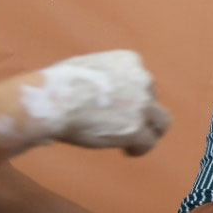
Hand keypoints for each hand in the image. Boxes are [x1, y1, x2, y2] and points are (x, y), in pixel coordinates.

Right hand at [23, 50, 170, 154]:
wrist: (51, 101)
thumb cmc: (56, 85)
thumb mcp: (84, 66)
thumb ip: (99, 75)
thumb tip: (90, 90)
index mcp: (130, 61)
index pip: (142, 81)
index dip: (133, 96)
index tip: (119, 108)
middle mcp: (142, 79)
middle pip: (152, 100)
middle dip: (141, 112)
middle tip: (126, 126)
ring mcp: (142, 104)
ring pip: (160, 121)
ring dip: (150, 131)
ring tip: (135, 142)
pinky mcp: (137, 128)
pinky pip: (149, 142)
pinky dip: (140, 148)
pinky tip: (127, 151)